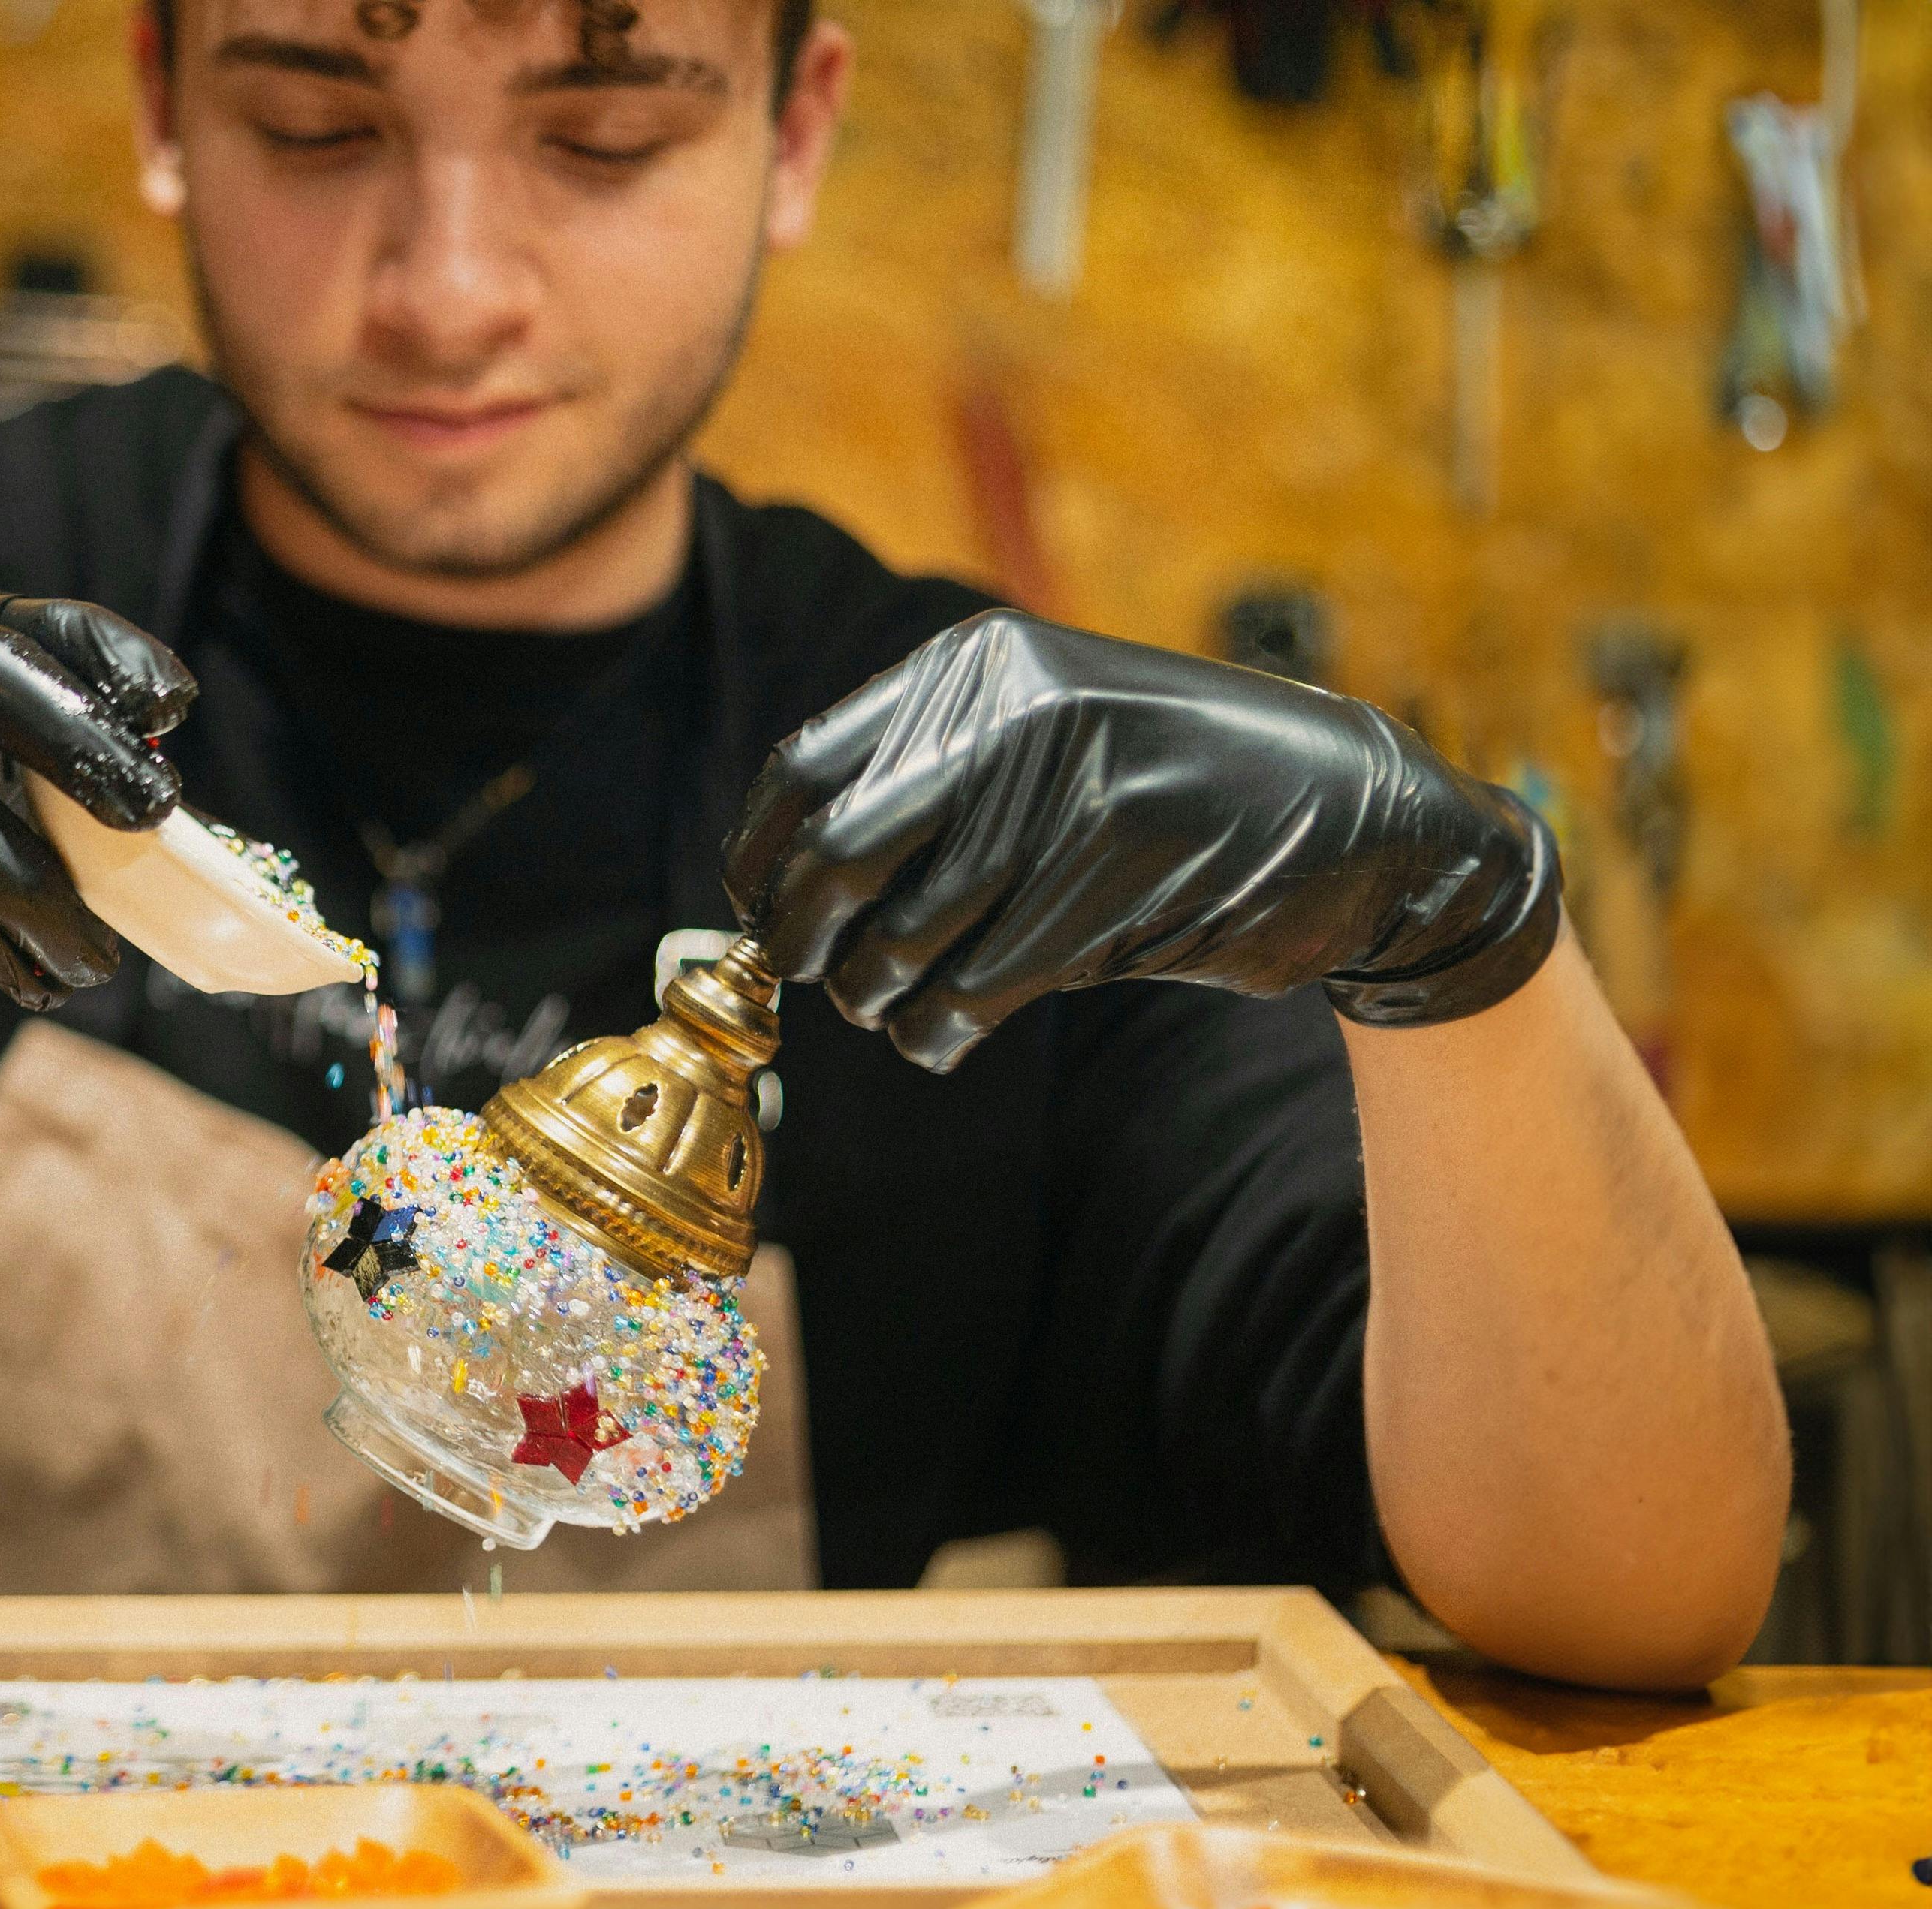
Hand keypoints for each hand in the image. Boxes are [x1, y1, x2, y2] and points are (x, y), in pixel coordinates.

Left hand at [722, 610, 1560, 1070]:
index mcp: (977, 671)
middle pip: (839, 858)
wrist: (1355, 822)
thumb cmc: (1176, 791)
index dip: (761, 855)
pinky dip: (937, 1031)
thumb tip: (788, 881)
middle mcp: (1011, 722)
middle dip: (802, 937)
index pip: (807, 770)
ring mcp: (1065, 803)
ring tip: (891, 1006)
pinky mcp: (1112, 891)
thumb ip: (930, 780)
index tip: (755, 907)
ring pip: (902, 937)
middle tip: (810, 974)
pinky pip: (973, 989)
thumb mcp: (1044, 738)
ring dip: (876, 996)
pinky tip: (944, 1035)